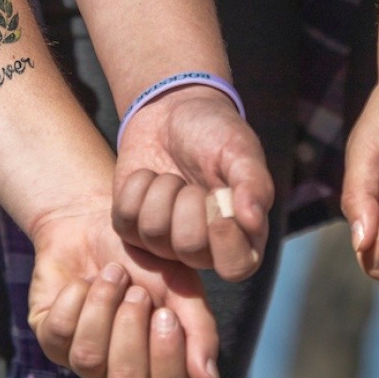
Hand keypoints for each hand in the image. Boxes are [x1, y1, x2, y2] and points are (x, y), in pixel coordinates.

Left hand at [27, 199, 221, 377]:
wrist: (97, 224)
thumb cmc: (146, 259)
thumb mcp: (181, 287)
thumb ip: (200, 330)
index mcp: (160, 363)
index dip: (169, 360)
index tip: (166, 314)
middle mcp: (122, 370)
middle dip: (131, 328)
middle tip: (137, 291)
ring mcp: (83, 359)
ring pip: (89, 359)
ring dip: (103, 306)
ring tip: (113, 275)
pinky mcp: (50, 339)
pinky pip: (60, 332)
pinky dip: (77, 296)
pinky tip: (85, 279)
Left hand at [112, 85, 273, 281]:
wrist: (172, 111)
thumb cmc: (215, 133)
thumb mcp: (240, 149)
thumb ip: (253, 183)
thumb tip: (253, 220)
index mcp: (241, 233)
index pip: (238, 267)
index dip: (226, 242)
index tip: (217, 204)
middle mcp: (205, 246)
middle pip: (190, 250)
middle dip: (187, 204)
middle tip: (192, 181)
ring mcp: (165, 241)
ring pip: (154, 234)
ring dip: (162, 192)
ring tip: (171, 176)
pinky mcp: (133, 228)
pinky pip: (125, 222)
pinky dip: (136, 189)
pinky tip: (149, 176)